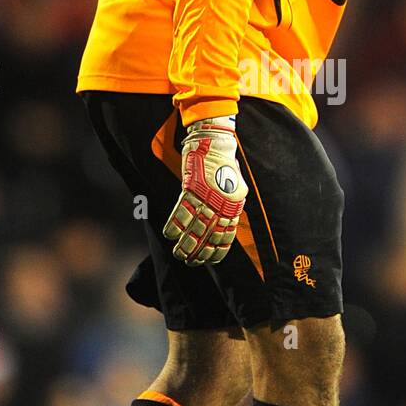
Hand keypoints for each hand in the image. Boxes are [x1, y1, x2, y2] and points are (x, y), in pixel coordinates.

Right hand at [163, 117, 247, 263]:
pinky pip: (181, 211)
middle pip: (208, 235)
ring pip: (194, 227)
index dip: (217, 250)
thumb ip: (230, 205)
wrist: (216, 143)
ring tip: (178, 254)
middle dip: (199, 252)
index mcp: (232, 206)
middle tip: (190, 262)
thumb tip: (227, 220)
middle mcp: (220, 204)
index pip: (225, 235)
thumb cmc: (224, 165)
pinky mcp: (191, 188)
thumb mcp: (236, 187)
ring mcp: (205, 197)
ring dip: (185, 243)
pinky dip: (174, 224)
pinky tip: (169, 235)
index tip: (210, 261)